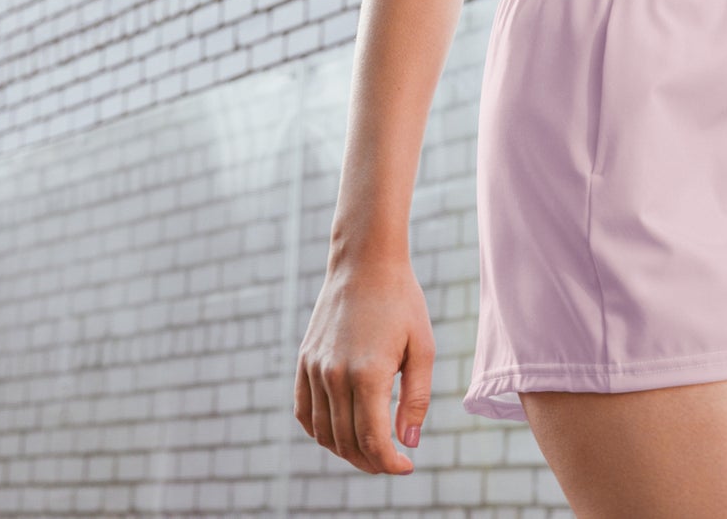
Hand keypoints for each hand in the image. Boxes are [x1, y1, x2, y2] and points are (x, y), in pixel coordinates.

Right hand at [294, 256, 432, 474]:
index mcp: (367, 374)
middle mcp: (334, 375)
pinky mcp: (304, 360)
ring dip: (345, 451)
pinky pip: (303, 411)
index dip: (389, 463)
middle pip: (347, 442)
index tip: (406, 466)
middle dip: (371, 461)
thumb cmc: (401, 301)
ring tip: (370, 450)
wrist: (365, 261)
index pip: (372, 440)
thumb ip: (417, 399)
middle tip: (391, 461)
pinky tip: (339, 432)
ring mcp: (315, 368)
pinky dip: (319, 432)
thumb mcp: (422, 347)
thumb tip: (408, 443)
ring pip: (323, 432)